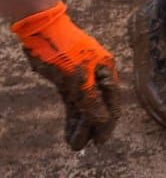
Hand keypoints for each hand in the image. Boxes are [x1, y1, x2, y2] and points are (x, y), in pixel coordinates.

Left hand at [11, 1, 119, 149]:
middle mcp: (96, 75)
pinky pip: (72, 103)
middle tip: (85, 146)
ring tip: (74, 144)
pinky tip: (69, 130)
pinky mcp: (68, 81)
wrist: (42, 31)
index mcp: (106, 71)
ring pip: (84, 106)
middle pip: (99, 106)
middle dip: (92, 127)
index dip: (108, 123)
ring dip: (80, 125)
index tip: (101, 141)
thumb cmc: (64, 51)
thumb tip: (103, 122)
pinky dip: (71, 117)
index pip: (112, 102)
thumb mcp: (78, 78)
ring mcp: (82, 78)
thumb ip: (91, 101)